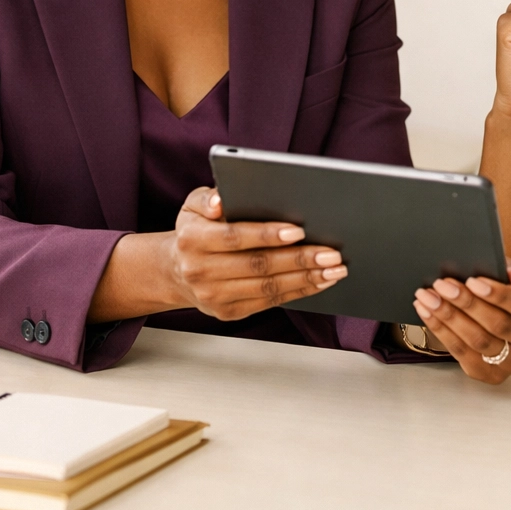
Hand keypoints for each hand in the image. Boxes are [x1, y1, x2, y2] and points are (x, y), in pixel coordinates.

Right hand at [164, 187, 347, 320]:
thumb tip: (221, 200)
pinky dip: (298, 292)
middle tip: (330, 252)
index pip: (234, 237)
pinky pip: (269, 302)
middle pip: (257, 265)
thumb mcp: (193, 205)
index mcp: (192, 239)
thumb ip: (207, 197)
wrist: (176, 270)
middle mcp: (200, 271)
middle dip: (298, 259)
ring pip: (267, 287)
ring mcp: (214, 296)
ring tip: (334, 268)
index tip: (298, 230)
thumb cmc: (196, 231)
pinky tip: (319, 281)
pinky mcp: (229, 312)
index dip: (266, 234)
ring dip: (305, 278)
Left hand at [412, 260, 510, 383]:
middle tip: (442, 285)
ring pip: (478, 341)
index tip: (472, 280)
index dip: (497, 294)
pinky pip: (462, 353)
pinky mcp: (491, 374)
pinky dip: (441, 331)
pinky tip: (427, 312)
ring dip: (449, 317)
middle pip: (498, 324)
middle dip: (466, 303)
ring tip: (428, 297)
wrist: (507, 318)